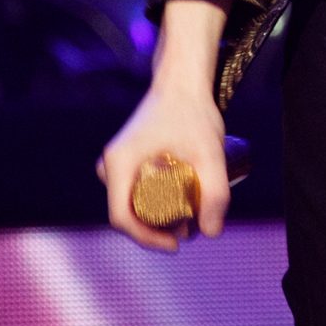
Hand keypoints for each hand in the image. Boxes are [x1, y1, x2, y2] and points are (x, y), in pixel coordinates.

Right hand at [94, 0, 230, 251]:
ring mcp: (116, 162)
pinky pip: (132, 192)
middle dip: (155, 231)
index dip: (147, 239)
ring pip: (130, 204)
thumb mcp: (210, 153)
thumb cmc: (193, 112)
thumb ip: (216, 192)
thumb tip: (210, 233)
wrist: (183, 81)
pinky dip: (151, 206)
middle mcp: (110, 165)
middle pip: (126, 214)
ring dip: (154, 220)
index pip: (122, 218)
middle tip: (188, 233)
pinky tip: (176, 209)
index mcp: (118, 164)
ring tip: (187, 221)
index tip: (175, 244)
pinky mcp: (126, 159)